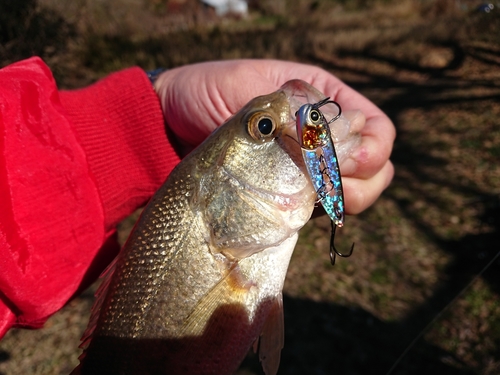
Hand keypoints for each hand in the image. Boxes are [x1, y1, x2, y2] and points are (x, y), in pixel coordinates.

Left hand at [154, 60, 394, 214]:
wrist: (170, 126)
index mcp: (324, 98)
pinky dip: (323, 210)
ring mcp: (309, 165)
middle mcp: (324, 134)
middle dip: (364, 180)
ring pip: (354, 190)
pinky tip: (303, 209)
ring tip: (318, 200)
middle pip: (375, 165)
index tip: (346, 159)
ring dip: (346, 199)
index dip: (372, 148)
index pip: (376, 127)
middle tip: (332, 188)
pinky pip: (322, 206)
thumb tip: (334, 142)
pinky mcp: (290, 192)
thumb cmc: (207, 94)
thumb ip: (298, 114)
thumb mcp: (254, 90)